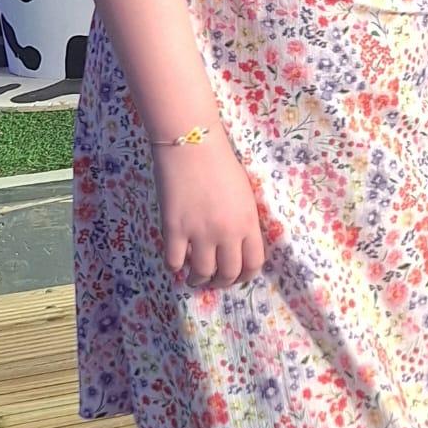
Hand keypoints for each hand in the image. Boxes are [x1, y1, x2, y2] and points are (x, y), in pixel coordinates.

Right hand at [152, 136, 266, 287]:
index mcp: (248, 223)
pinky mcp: (174, 228)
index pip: (254, 263)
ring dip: (198, 280)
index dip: (246, 276)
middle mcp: (227, 233)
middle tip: (215, 280)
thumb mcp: (245, 195)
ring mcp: (200, 232)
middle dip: (222, 282)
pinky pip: (174, 261)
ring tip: (194, 278)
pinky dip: (175, 266)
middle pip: (228, 273)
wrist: (192, 146)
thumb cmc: (221, 165)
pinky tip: (176, 262)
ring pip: (202, 272)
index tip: (238, 277)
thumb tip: (238, 244)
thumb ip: (244, 221)